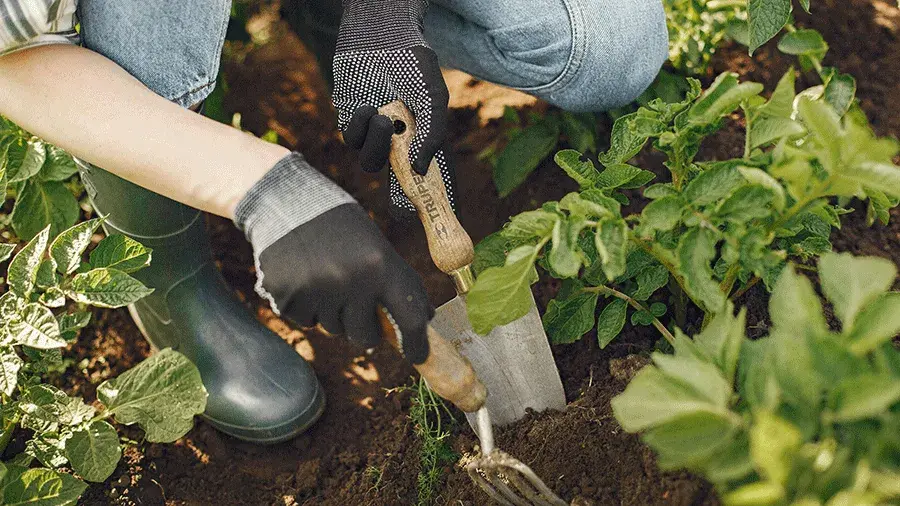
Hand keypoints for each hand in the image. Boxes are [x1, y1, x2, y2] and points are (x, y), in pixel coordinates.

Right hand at [234, 153, 432, 363]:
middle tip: (355, 304)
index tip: (417, 355)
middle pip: (366, 338)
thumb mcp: (377, 246)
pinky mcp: (287, 297)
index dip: (417, 344)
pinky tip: (303, 277)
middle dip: (364, 329)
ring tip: (324, 276)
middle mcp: (351, 282)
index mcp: (380, 265)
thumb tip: (424, 319)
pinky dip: (306, 307)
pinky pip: (305, 322)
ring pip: (333, 330)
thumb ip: (399, 282)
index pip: (410, 319)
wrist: (286, 202)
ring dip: (332, 313)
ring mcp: (317, 292)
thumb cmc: (341, 227)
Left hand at [332, 0, 455, 214]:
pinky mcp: (353, 124)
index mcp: (426, 138)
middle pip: (401, 185)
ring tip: (384, 118)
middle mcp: (402, 142)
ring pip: (373, 163)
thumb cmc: (412, 63)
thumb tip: (420, 170)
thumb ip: (432, 135)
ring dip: (378, 146)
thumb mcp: (434, 98)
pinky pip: (354, 141)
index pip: (435, 176)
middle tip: (403, 214)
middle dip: (401, 202)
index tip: (442, 220)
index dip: (438, 200)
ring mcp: (377, 135)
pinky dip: (361, 128)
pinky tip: (368, 107)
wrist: (379, 34)